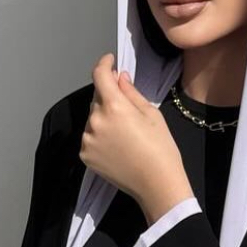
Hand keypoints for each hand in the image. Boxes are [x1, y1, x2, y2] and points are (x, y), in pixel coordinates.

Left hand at [79, 53, 194, 222]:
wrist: (157, 185)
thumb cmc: (161, 149)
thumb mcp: (151, 114)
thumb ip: (131, 92)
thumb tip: (119, 77)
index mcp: (114, 106)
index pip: (100, 75)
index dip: (104, 64)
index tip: (109, 61)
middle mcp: (96, 121)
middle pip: (97, 98)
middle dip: (108, 97)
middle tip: (126, 109)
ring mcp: (88, 140)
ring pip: (92, 118)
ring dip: (103, 118)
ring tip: (123, 133)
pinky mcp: (85, 155)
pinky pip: (89, 137)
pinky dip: (99, 136)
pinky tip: (116, 146)